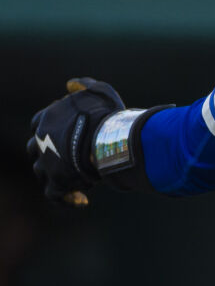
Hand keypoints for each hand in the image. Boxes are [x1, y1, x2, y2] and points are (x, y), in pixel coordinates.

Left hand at [27, 78, 124, 204]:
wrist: (107, 140)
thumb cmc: (105, 115)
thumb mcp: (99, 91)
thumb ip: (84, 86)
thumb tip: (70, 84)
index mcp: (46, 118)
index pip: (38, 124)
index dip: (52, 130)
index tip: (69, 133)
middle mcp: (39, 141)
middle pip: (36, 149)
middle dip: (51, 154)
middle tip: (74, 157)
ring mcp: (45, 163)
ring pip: (43, 172)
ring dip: (60, 175)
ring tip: (85, 178)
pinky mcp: (55, 182)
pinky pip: (55, 195)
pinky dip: (67, 199)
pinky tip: (83, 201)